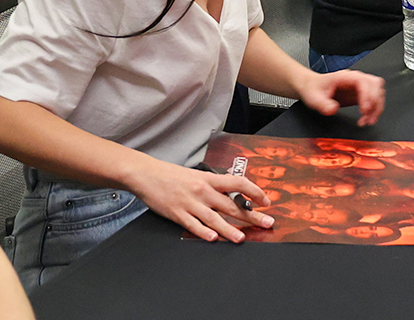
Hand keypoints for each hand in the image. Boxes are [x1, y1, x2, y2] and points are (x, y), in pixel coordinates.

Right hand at [127, 157, 272, 242]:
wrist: (147, 174)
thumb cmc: (172, 175)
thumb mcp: (197, 175)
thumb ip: (214, 184)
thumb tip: (233, 190)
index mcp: (209, 179)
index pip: (238, 183)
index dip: (254, 192)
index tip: (265, 201)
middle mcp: (203, 191)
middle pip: (231, 205)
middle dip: (251, 215)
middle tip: (266, 223)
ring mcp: (191, 204)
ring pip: (214, 218)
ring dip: (230, 229)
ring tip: (241, 238)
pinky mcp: (178, 214)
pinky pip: (193, 225)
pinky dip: (203, 232)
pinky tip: (213, 238)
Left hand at [297, 70, 385, 126]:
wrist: (312, 86)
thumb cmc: (314, 88)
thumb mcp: (314, 98)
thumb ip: (323, 104)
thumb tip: (333, 109)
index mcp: (346, 77)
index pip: (364, 82)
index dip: (367, 95)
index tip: (364, 110)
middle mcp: (356, 79)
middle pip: (376, 85)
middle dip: (376, 102)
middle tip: (368, 116)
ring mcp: (360, 86)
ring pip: (378, 92)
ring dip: (377, 108)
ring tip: (368, 121)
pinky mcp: (361, 94)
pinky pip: (374, 100)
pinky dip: (374, 110)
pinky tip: (366, 119)